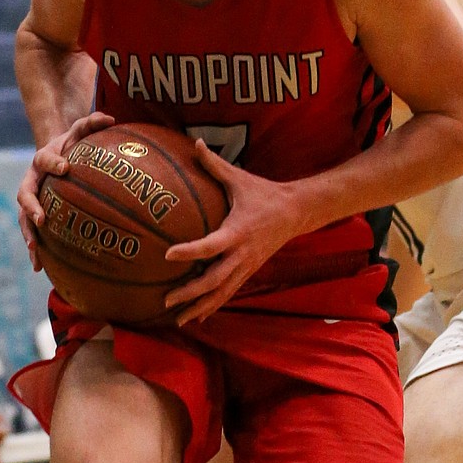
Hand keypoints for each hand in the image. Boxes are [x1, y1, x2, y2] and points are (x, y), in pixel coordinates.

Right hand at [17, 111, 113, 268]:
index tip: (65, 168)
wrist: (56, 156)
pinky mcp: (35, 215)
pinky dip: (36, 250)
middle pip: (25, 193)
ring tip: (35, 251)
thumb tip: (111, 118)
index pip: (45, 159)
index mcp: (42, 159)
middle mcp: (32, 180)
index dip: (53, 162)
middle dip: (31, 207)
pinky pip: (33, 233)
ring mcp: (31, 200)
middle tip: (41, 219)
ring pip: (24, 218)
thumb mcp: (80, 132)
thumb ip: (92, 123)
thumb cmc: (73, 145)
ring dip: (28, 234)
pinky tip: (40, 269)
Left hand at [163, 141, 300, 325]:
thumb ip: (214, 164)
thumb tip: (195, 143)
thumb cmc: (263, 193)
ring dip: (199, 307)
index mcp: (238, 231)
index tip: (169, 255)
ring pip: (221, 293)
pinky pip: (228, 292)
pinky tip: (196, 317)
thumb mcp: (239, 178)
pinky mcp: (248, 272)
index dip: (190, 251)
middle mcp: (241, 254)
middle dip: (190, 292)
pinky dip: (212, 306)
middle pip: (214, 279)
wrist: (296, 213)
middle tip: (166, 299)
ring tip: (177, 319)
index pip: (211, 246)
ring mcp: (246, 266)